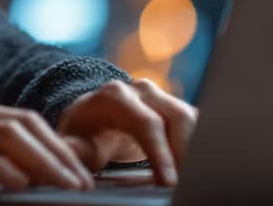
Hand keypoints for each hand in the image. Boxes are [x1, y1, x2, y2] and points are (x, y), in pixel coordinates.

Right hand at [0, 97, 97, 191]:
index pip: (28, 122)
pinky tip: (20, 184)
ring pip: (8, 134)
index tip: (83, 173)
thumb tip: (27, 178)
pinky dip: (1, 167)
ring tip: (65, 186)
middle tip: (85, 184)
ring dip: (43, 161)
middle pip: (26, 124)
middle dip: (60, 154)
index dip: (59, 146)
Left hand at [54, 78, 198, 186]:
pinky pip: (197, 124)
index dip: (161, 154)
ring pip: (193, 119)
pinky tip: (197, 167)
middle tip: (188, 183)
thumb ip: (74, 151)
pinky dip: (200, 145)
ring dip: (197, 147)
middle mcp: (141, 90)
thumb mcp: (74, 141)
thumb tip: (72, 165)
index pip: (146, 123)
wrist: (93, 115)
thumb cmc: (83, 132)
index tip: (169, 183)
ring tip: (193, 177)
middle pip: (178, 117)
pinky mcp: (174, 107)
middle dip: (187, 152)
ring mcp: (161, 96)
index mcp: (116, 96)